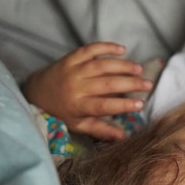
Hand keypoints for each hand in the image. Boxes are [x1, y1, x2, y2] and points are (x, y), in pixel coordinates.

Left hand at [23, 42, 152, 139]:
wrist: (36, 92)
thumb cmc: (62, 111)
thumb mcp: (78, 125)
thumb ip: (101, 130)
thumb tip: (124, 137)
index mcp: (78, 106)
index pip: (103, 106)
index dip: (122, 105)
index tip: (140, 104)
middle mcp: (75, 87)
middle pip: (107, 84)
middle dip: (130, 84)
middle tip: (148, 85)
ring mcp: (73, 70)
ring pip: (101, 65)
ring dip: (122, 65)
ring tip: (139, 69)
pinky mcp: (71, 58)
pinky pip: (90, 49)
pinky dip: (106, 47)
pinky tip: (122, 50)